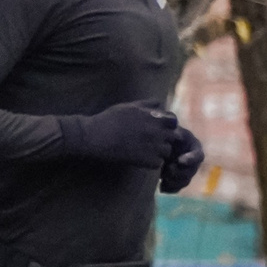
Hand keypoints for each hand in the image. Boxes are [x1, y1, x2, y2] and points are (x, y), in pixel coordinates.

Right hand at [58, 102, 179, 169]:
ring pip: (167, 151)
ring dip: (159, 152)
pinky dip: (151, 163)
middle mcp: (156, 130)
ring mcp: (152, 146)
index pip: (173, 120)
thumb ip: (147, 104)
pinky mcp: (146, 160)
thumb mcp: (128, 106)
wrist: (93, 136)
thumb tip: (160, 103)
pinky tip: (140, 160)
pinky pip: (158, 163)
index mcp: (153, 116)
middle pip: (173, 137)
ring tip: (145, 152)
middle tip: (151, 143)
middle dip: (165, 139)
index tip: (157, 130)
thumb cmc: (108, 119)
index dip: (167, 126)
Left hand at [159, 124, 205, 193]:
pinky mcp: (176, 179)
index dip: (191, 159)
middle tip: (167, 171)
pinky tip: (161, 187)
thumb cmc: (158, 131)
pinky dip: (169, 188)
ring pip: (185, 181)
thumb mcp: (165, 127)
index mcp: (193, 146)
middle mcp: (192, 160)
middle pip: (192, 171)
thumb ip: (171, 128)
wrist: (149, 141)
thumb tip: (176, 130)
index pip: (198, 155)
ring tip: (162, 177)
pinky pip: (176, 188)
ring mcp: (185, 170)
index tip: (180, 160)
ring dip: (174, 181)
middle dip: (180, 173)